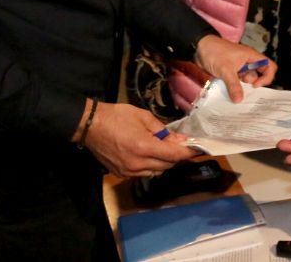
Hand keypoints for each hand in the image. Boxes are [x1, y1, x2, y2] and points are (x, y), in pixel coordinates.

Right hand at [81, 100, 196, 177]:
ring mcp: (129, 171)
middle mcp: (137, 164)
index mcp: (144, 147)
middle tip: (184, 146)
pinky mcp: (121, 174)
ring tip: (167, 149)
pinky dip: (152, 166)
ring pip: (157, 171)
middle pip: (167, 165)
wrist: (90, 125)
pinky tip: (151, 155)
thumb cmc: (117, 116)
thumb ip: (163, 131)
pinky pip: (144, 173)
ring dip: (165, 162)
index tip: (199, 149)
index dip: (188, 153)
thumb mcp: (143, 117)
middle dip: (177, 156)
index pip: (174, 155)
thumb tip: (179, 140)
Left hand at [193, 35, 276, 101]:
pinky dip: (234, 88)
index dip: (267, 77)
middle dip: (252, 85)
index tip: (255, 86)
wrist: (199, 48)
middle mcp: (248, 63)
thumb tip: (239, 101)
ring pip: (246, 81)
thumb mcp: (226, 69)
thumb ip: (233, 85)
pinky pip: (237, 83)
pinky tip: (230, 94)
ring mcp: (239, 68)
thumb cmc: (216, 53)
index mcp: (251, 57)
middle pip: (258, 75)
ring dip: (241, 88)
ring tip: (234, 94)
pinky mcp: (230, 73)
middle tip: (244, 92)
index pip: (269, 66)